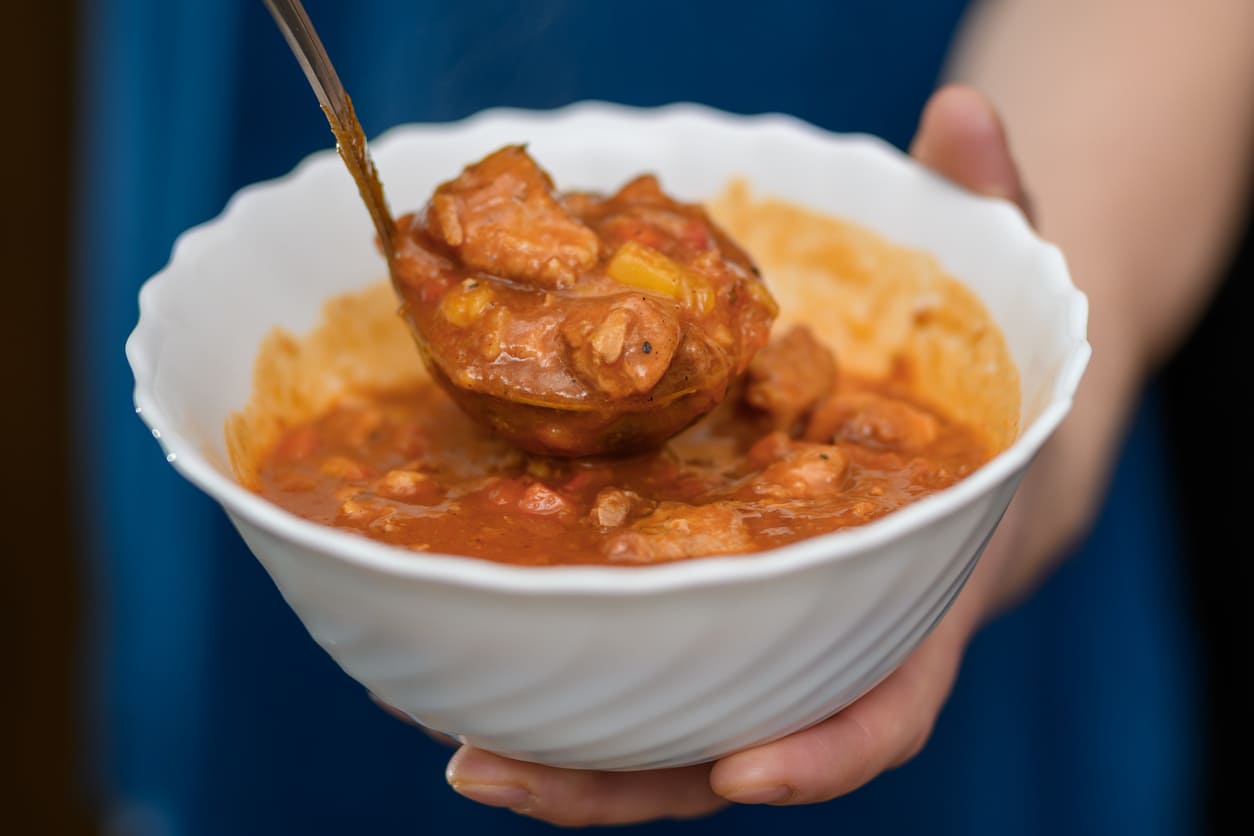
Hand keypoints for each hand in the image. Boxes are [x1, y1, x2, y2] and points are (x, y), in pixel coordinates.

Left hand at [401, 85, 1037, 825]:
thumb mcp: (1004, 295)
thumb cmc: (984, 383)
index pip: (890, 703)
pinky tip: (465, 666)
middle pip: (735, 745)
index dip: (829, 752)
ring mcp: (758, 636)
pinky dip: (561, 683)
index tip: (747, 770)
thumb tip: (961, 117)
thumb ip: (993, 212)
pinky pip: (635, 666)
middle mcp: (829, 639)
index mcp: (915, 594)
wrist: (957, 443)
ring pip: (667, 730)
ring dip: (560, 754)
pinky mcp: (701, 612)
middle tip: (489, 770)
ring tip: (447, 742)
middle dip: (623, 780)